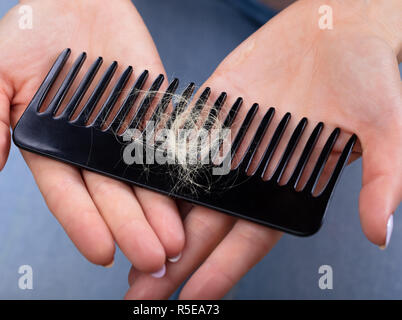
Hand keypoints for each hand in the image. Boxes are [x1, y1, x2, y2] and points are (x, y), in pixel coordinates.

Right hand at [0, 0, 184, 273]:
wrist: (73, 1)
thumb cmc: (28, 35)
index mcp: (52, 149)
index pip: (69, 196)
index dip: (85, 224)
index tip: (103, 252)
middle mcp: (91, 150)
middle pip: (113, 197)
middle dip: (132, 230)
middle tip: (153, 261)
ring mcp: (124, 133)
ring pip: (143, 180)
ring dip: (161, 213)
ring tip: (177, 244)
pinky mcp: (152, 113)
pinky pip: (166, 144)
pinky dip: (179, 172)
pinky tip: (191, 198)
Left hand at [126, 0, 401, 298]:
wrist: (337, 28)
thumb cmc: (366, 75)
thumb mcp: (383, 125)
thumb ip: (380, 178)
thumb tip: (379, 233)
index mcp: (284, 188)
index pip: (247, 240)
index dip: (220, 268)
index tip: (191, 297)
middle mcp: (249, 173)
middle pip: (205, 226)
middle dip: (174, 261)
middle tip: (140, 292)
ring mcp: (224, 144)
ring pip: (183, 192)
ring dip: (154, 222)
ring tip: (125, 251)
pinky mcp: (208, 111)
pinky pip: (176, 142)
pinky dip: (152, 165)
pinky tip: (126, 188)